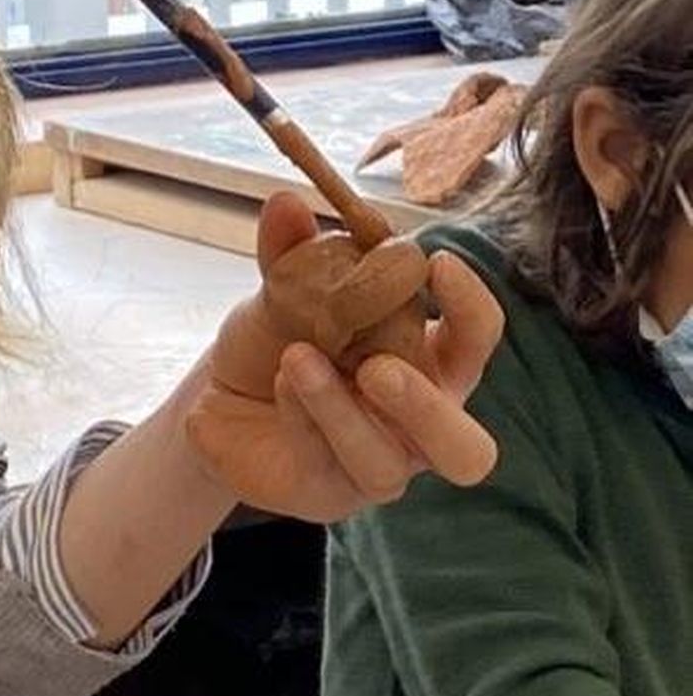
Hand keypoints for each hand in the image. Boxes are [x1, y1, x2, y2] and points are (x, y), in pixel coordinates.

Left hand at [186, 193, 500, 520]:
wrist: (219, 392)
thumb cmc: (283, 336)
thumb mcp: (285, 288)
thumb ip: (292, 251)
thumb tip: (285, 203)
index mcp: (430, 361)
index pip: (477, 340)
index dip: (471, 308)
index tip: (437, 264)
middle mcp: (417, 425)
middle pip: (467, 448)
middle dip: (425, 408)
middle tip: (377, 367)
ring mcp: (376, 466)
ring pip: (384, 463)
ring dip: (338, 409)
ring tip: (295, 362)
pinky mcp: (327, 492)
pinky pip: (322, 462)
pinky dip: (296, 415)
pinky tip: (272, 381)